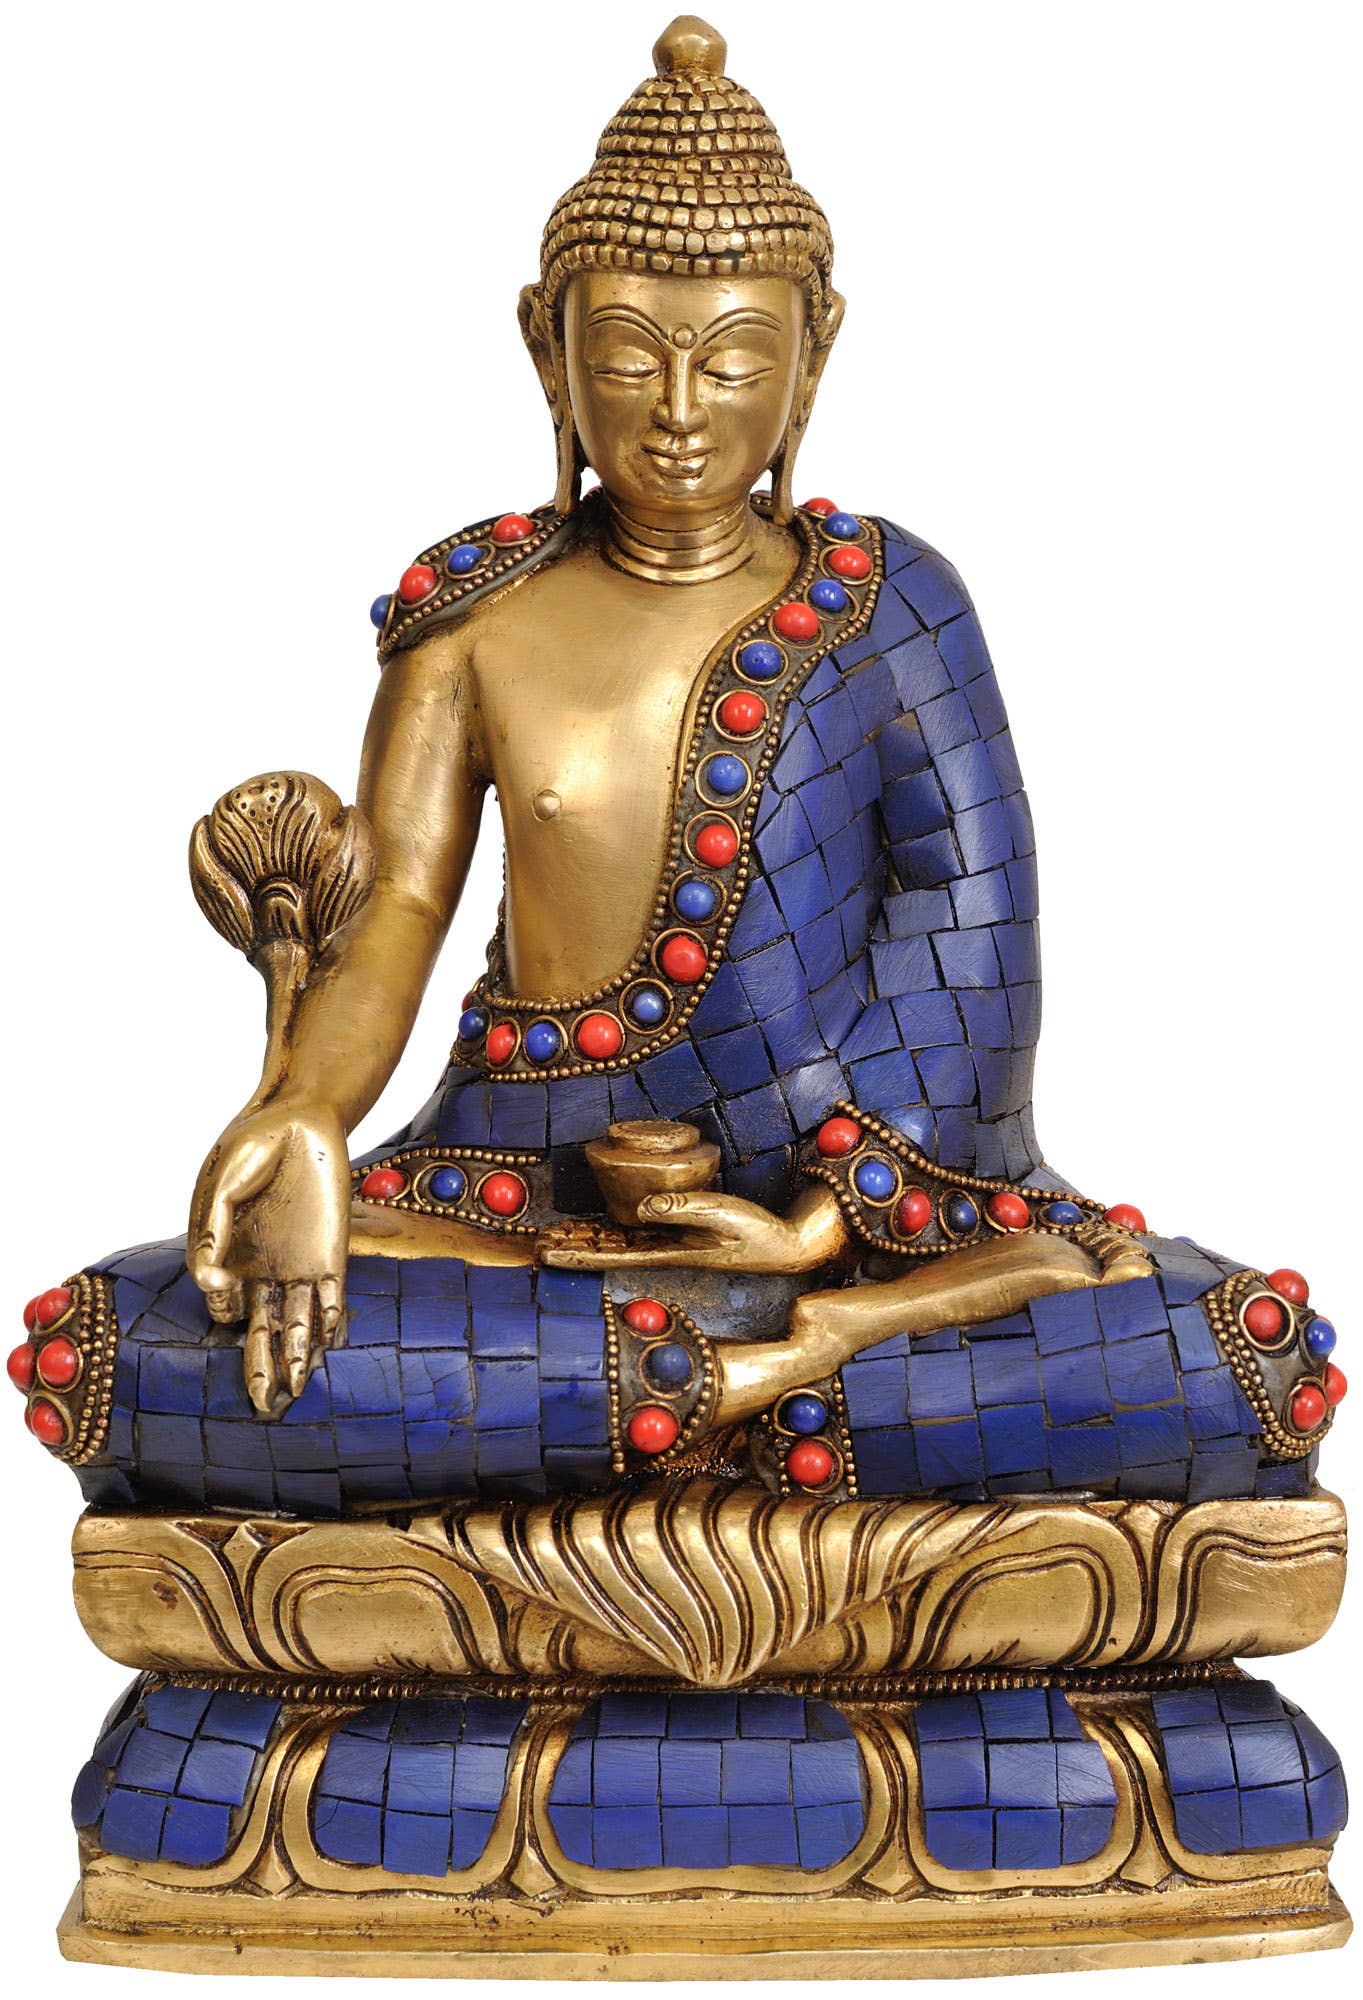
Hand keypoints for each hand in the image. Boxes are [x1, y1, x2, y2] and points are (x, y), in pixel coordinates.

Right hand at [188, 1098, 350, 1413]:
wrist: (300, 1116)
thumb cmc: (251, 1147)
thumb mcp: (221, 1184)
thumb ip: (211, 1230)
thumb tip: (208, 1283)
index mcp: (229, 1256)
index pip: (223, 1303)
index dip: (221, 1309)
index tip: (221, 1292)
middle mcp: (265, 1269)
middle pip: (261, 1330)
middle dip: (259, 1368)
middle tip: (259, 1409)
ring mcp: (300, 1263)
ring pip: (297, 1322)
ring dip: (296, 1356)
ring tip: (294, 1392)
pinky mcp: (334, 1250)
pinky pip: (334, 1293)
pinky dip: (332, 1319)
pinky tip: (329, 1343)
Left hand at [538, 1190, 801, 1271]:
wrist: (788, 1244)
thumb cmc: (759, 1232)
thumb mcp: (724, 1214)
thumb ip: (685, 1208)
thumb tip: (641, 1205)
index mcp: (669, 1250)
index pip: (610, 1254)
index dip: (576, 1255)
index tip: (543, 1255)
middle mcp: (665, 1248)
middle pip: (608, 1249)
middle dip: (573, 1248)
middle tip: (536, 1244)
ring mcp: (674, 1241)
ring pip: (620, 1239)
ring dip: (590, 1237)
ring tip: (559, 1233)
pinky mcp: (686, 1231)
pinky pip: (640, 1229)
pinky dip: (617, 1227)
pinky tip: (604, 1222)